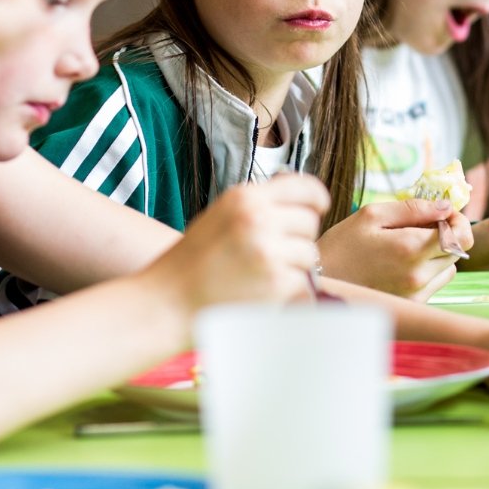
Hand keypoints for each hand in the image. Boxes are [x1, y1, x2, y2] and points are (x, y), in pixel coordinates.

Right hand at [150, 175, 329, 314]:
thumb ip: (257, 205)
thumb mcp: (221, 215)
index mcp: (245, 197)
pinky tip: (261, 290)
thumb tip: (301, 201)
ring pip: (310, 253)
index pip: (302, 186)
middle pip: (309, 221)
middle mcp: (259, 218)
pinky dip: (287, 288)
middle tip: (274, 251)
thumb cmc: (192, 262)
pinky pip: (302, 281)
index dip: (316, 197)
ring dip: (294, 264)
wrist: (168, 301)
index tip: (320, 206)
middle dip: (299, 237)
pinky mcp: (276, 283)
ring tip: (262, 272)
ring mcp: (269, 251)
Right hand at [316, 198, 471, 298]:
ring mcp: (416, 294)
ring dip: (438, 254)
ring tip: (409, 246)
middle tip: (422, 225)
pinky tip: (403, 264)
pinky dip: (428, 271)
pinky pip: (435, 284)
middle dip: (446, 234)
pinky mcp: (411, 306)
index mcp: (410, 248)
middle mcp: (418, 275)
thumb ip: (412, 208)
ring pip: (448, 268)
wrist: (320, 282)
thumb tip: (447, 206)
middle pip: (457, 251)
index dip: (458, 221)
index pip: (461, 236)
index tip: (444, 213)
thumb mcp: (372, 215)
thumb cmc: (342, 245)